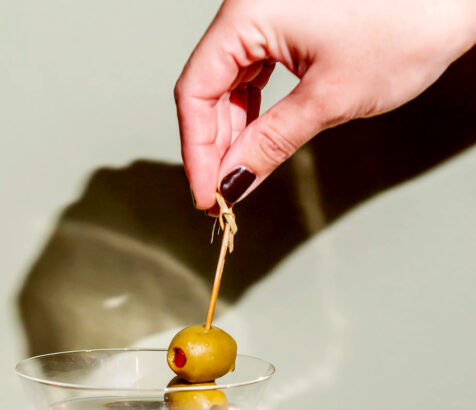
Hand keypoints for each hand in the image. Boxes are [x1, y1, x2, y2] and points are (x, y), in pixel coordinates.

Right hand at [176, 0, 475, 207]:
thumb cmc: (407, 23)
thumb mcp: (329, 99)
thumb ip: (271, 143)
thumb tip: (234, 181)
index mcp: (249, 11)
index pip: (196, 89)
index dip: (197, 151)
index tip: (207, 196)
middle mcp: (251, 4)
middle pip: (208, 85)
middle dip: (213, 144)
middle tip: (223, 195)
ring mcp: (268, 9)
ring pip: (229, 80)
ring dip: (232, 130)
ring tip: (241, 174)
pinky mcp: (288, 17)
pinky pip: (253, 68)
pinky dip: (253, 109)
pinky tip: (256, 140)